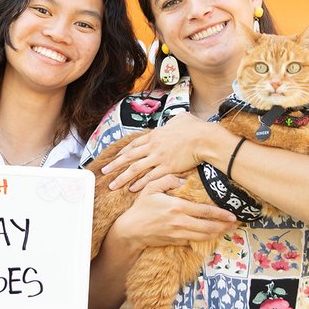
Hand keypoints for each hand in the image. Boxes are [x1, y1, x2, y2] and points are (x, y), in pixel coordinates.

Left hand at [102, 114, 217, 191]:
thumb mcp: (180, 119)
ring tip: (112, 185)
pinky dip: (140, 184)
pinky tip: (132, 189)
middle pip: (129, 156)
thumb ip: (172, 122)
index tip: (116, 157)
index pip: (134, 144)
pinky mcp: (167, 168)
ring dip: (122, 178)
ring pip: (135, 169)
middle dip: (115, 165)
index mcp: (155, 134)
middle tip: (104, 171)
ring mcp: (159, 158)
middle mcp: (153, 146)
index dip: (124, 151)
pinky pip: (150, 177)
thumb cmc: (196, 127)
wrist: (204, 138)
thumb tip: (172, 121)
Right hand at [110, 175, 237, 249]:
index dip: (221, 214)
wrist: (131, 230)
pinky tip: (211, 235)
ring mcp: (178, 234)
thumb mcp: (151, 188)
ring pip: (203, 237)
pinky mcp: (175, 242)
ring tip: (227, 230)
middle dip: (224, 226)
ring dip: (217, 234)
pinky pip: (194, 241)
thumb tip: (182, 181)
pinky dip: (204, 239)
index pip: (205, 212)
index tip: (232, 215)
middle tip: (235, 224)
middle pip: (208, 227)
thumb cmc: (141, 208)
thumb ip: (167, 180)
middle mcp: (180, 223)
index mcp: (177, 207)